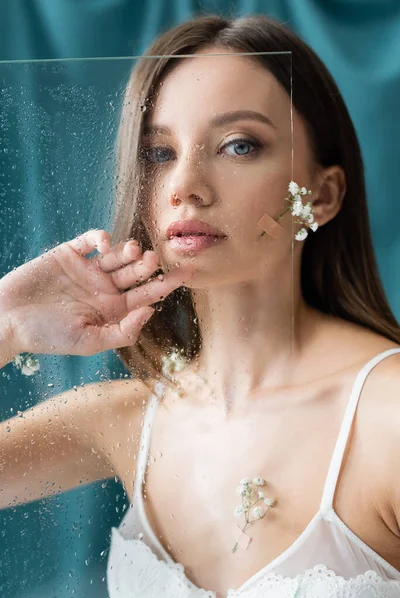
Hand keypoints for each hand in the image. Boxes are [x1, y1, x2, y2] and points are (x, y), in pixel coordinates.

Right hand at [0, 229, 193, 356]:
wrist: (7, 319)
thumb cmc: (47, 336)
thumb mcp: (89, 341)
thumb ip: (122, 331)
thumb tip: (151, 311)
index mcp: (113, 309)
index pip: (148, 294)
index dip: (169, 283)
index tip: (190, 272)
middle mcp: (104, 288)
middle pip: (136, 273)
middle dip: (149, 265)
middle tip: (155, 259)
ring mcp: (88, 270)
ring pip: (118, 255)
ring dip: (130, 251)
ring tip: (135, 251)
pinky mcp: (69, 254)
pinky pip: (91, 240)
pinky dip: (102, 237)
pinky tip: (106, 244)